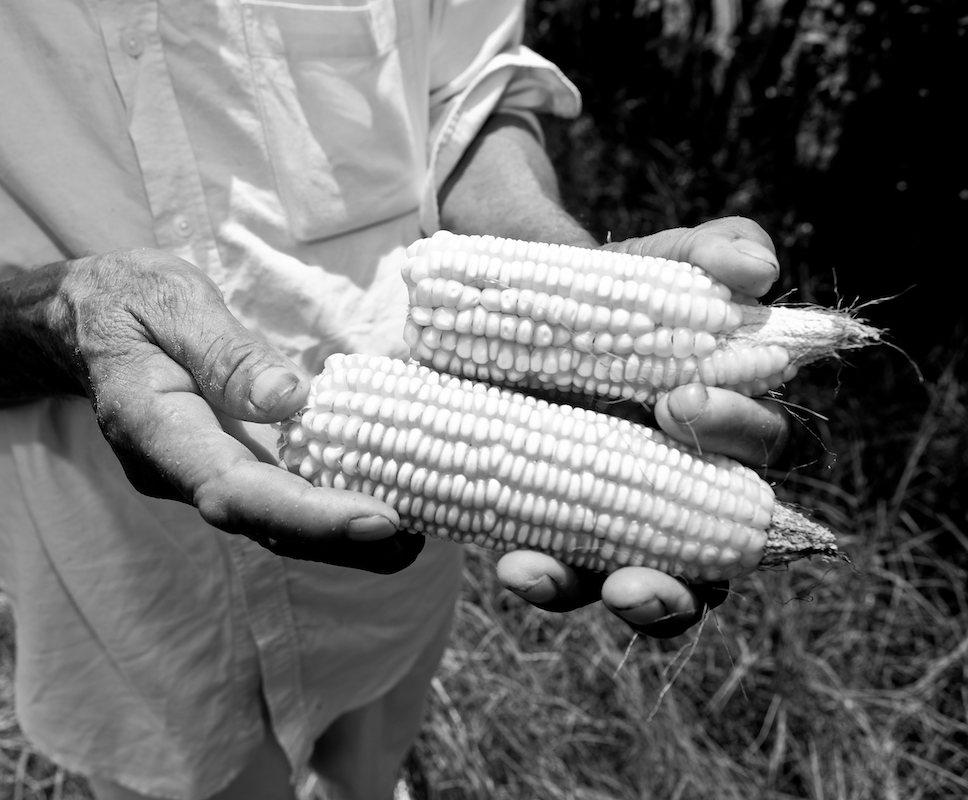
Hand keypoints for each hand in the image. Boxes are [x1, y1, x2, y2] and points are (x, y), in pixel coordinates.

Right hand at [52, 248, 422, 573]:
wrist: (85, 321)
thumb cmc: (127, 300)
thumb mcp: (171, 303)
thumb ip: (225, 353)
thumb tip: (291, 400)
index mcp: (155, 429)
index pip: (232, 489)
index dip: (307, 513)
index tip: (378, 517)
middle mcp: (177, 471)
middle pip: (262, 524)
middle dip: (342, 541)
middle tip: (420, 541)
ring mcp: (199, 476)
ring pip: (273, 523)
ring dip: (344, 537)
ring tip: (422, 531)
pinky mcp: (222, 468)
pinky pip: (276, 500)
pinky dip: (328, 509)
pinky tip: (385, 500)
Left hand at [496, 217, 790, 636]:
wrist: (494, 311)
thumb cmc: (592, 292)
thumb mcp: (641, 263)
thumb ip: (702, 253)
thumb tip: (756, 270)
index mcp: (720, 422)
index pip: (758, 446)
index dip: (736, 432)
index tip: (677, 400)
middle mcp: (684, 486)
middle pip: (720, 556)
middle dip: (686, 570)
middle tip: (635, 559)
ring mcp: (623, 523)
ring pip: (656, 591)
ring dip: (635, 601)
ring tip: (576, 585)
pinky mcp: (561, 539)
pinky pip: (570, 580)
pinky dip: (548, 581)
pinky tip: (515, 566)